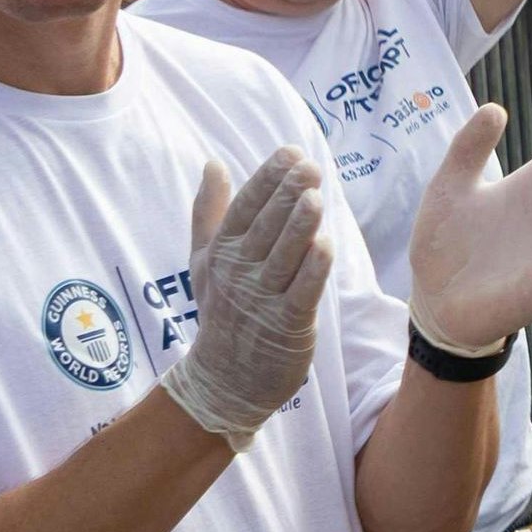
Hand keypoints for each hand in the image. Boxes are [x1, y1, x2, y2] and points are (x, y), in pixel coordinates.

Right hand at [157, 150, 334, 442]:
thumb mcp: (205, 259)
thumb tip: (213, 163)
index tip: (289, 152)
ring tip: (315, 196)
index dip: (266, 179)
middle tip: (308, 166)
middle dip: (286, 194)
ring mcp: (261, 299)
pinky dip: (312, 270)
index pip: (243, 208)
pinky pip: (301, 292)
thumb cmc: (221, 310)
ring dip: (299, 226)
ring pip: (283, 257)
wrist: (225, 378)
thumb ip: (210, 211)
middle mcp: (238, 272)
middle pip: (265, 227)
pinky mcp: (286, 324)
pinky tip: (325, 246)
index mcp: (221, 252)